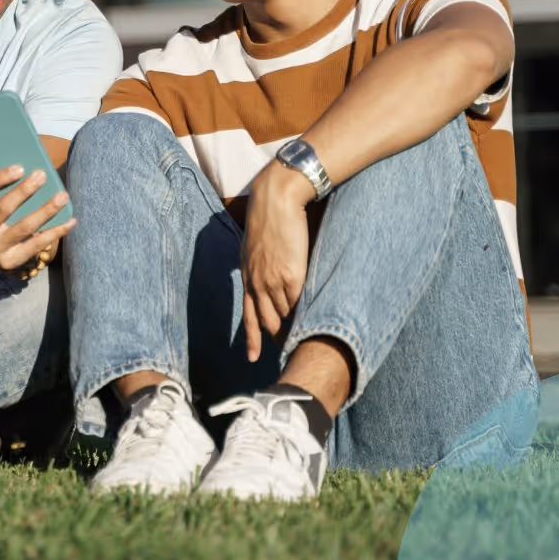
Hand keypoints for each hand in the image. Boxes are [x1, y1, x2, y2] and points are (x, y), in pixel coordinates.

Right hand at [0, 165, 73, 272]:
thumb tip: (11, 155)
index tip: (20, 167)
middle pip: (3, 209)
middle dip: (24, 191)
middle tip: (42, 175)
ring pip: (24, 227)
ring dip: (45, 210)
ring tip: (62, 196)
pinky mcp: (11, 261)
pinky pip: (37, 244)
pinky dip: (56, 231)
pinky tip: (70, 220)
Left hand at [241, 163, 315, 361]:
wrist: (275, 201)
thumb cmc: (267, 220)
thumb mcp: (253, 248)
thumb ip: (257, 268)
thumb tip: (264, 278)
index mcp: (247, 277)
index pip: (248, 315)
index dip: (251, 339)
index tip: (252, 358)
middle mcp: (257, 283)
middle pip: (267, 322)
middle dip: (276, 337)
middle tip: (288, 350)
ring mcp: (273, 281)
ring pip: (285, 315)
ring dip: (294, 325)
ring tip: (304, 337)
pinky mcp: (292, 275)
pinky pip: (298, 303)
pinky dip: (304, 313)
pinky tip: (311, 320)